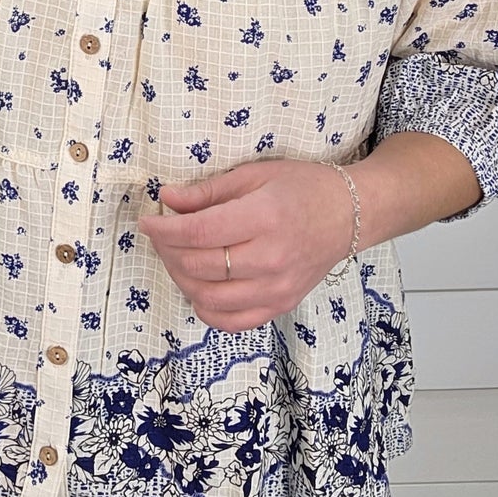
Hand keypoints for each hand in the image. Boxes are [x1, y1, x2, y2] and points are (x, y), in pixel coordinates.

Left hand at [136, 157, 355, 332]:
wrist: (348, 215)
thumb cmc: (302, 187)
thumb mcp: (254, 175)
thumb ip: (208, 191)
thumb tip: (167, 199)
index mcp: (263, 217)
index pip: (199, 231)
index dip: (165, 229)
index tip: (148, 222)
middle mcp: (270, 258)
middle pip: (199, 265)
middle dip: (168, 251)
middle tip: (161, 236)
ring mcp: (276, 287)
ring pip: (209, 297)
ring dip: (181, 279)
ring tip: (176, 258)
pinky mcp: (280, 305)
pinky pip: (232, 321)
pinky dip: (207, 310)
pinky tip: (199, 288)